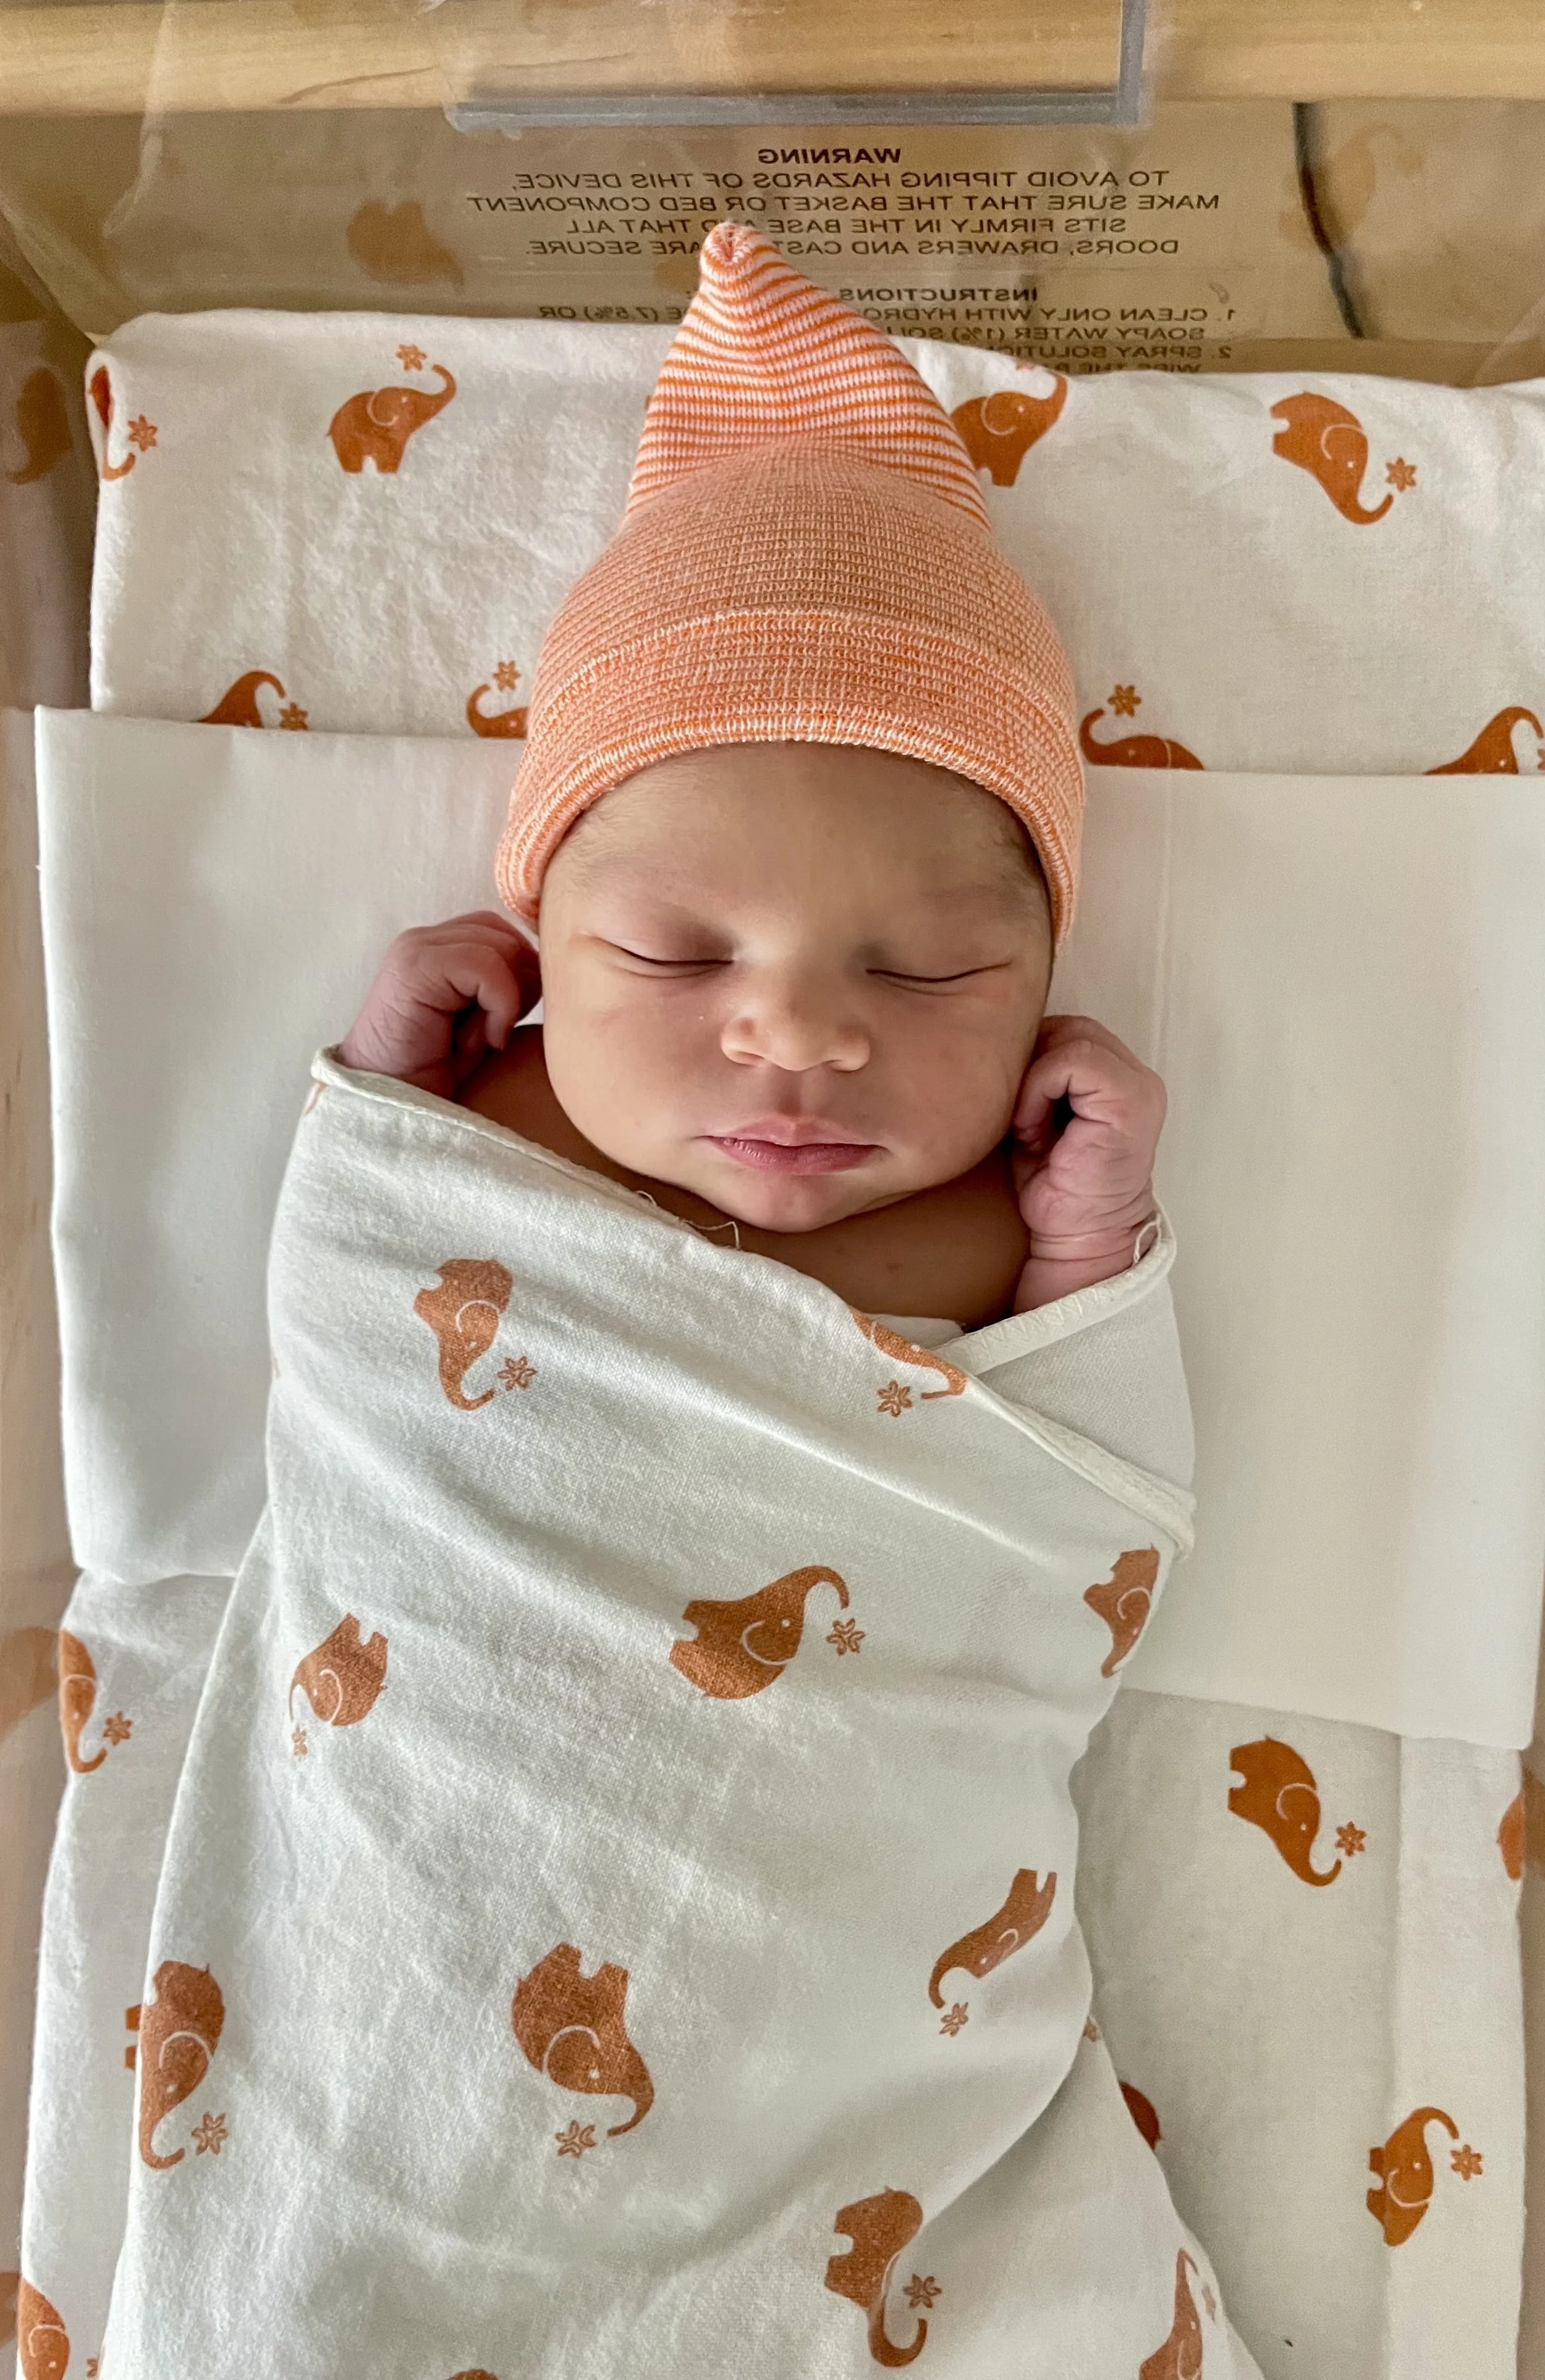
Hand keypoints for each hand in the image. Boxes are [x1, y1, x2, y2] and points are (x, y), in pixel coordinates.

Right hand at [336, 912, 540, 1100]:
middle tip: (493, 1034)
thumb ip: (506, 987)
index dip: (520, 976)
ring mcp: (417, 948)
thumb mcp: (483, 1022)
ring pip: (502, 947)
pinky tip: (482, 1041)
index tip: (502, 1025)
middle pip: (507, 936)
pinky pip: (486, 966)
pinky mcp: (415, 965)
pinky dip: (499, 1006)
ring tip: (481, 1039)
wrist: (389, 1106)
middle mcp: (426, 940)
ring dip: (506, 1000)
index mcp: (440, 947)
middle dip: (518, 987)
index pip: (505, 933)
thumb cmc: (436, 1072)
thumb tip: (549, 969)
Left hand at [1010, 1015, 1164, 1305]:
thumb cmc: (1053, 1184)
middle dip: (1033, 1065)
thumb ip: (1038, 1074)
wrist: (1078, 1238)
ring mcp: (1140, 1086)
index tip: (1020, 1109)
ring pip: (1072, 1036)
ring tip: (1030, 1126)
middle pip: (1069, 1026)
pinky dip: (1040, 1089)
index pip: (1067, 1028)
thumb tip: (1002, 1037)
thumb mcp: (1037, 1116)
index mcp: (1118, 1075)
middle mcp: (1137, 1074)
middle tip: (1022, 1117)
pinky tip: (1035, 1130)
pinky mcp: (1131, 1100)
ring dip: (1036, 1079)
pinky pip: (1074, 1060)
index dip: (1032, 1058)